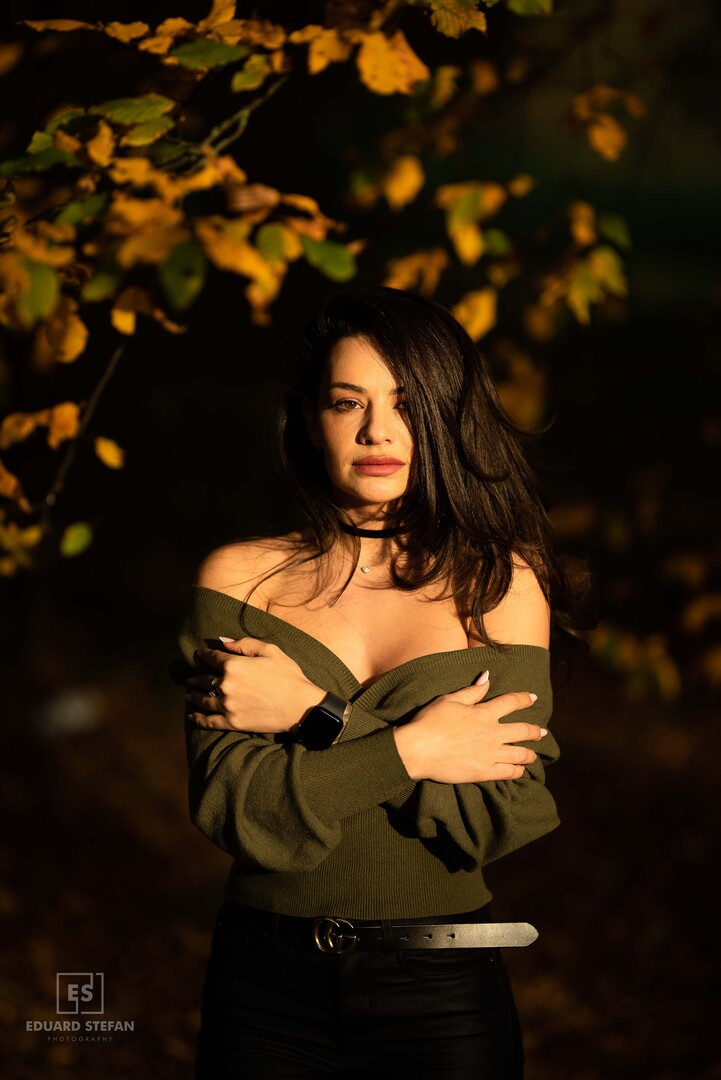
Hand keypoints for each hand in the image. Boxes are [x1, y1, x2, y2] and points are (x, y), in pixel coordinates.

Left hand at [185, 637, 325, 732]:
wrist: (299, 706)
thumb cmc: (288, 675)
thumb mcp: (270, 651)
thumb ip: (244, 644)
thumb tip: (223, 642)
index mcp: (233, 665)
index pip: (212, 657)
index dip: (204, 655)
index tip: (200, 654)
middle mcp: (226, 685)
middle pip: (204, 679)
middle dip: (197, 676)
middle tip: (192, 677)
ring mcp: (227, 705)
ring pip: (203, 699)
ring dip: (193, 695)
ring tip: (188, 693)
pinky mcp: (232, 722)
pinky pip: (209, 721)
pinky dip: (198, 718)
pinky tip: (192, 716)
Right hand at [393, 673, 545, 783]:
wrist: (418, 749)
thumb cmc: (430, 721)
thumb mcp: (450, 700)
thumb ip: (472, 691)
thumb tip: (487, 677)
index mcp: (484, 713)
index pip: (511, 702)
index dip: (524, 699)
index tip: (534, 698)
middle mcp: (492, 733)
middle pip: (523, 730)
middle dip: (535, 731)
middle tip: (543, 732)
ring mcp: (490, 754)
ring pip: (520, 754)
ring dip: (529, 753)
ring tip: (533, 755)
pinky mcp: (484, 772)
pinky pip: (508, 772)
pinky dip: (517, 771)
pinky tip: (519, 771)